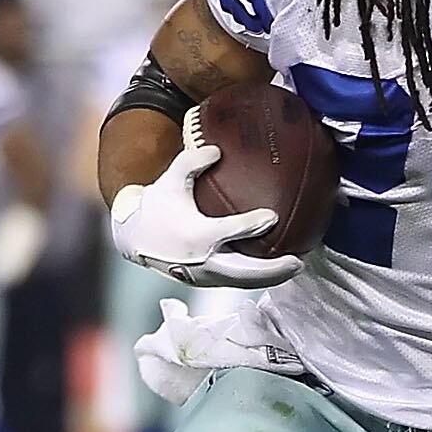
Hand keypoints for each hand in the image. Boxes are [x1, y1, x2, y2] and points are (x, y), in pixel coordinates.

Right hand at [108, 141, 302, 288]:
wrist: (133, 238)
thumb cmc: (157, 206)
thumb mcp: (170, 180)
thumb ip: (192, 162)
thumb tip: (217, 149)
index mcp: (196, 234)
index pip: (230, 231)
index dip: (252, 224)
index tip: (272, 216)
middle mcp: (202, 260)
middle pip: (244, 271)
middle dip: (273, 269)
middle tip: (298, 260)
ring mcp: (204, 275)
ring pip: (243, 282)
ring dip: (270, 278)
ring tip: (295, 266)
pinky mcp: (206, 282)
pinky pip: (236, 282)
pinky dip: (257, 279)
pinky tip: (276, 271)